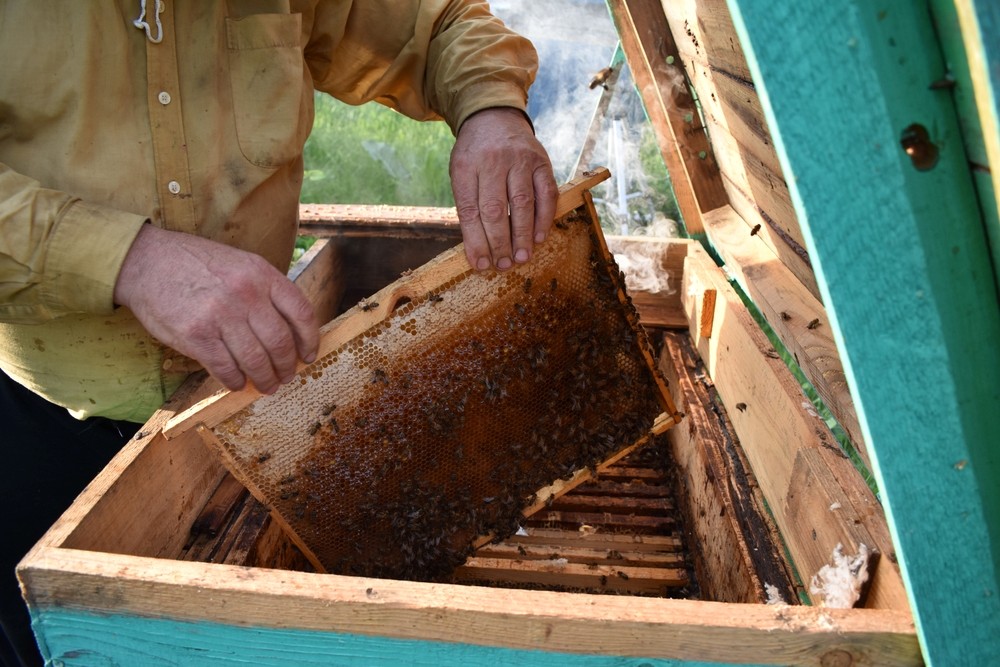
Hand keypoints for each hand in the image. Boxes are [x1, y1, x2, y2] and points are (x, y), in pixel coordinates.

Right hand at [114, 225, 318, 393]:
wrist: (147, 262)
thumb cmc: (196, 264)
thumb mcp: (241, 264)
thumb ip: (265, 290)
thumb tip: (290, 328)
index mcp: (262, 275)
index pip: (301, 312)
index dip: (310, 339)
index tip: (308, 355)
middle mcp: (246, 294)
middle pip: (280, 342)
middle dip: (287, 366)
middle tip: (286, 376)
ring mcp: (221, 316)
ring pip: (256, 360)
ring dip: (265, 379)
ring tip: (266, 385)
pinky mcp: (197, 336)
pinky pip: (226, 369)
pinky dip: (236, 381)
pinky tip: (237, 382)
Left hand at [450, 107, 557, 270]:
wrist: (494, 117)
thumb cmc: (475, 155)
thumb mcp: (461, 173)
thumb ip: (469, 206)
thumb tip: (479, 249)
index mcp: (466, 166)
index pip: (470, 210)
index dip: (475, 241)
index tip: (481, 264)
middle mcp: (492, 160)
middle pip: (495, 209)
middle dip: (499, 243)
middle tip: (504, 265)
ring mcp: (520, 159)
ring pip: (522, 204)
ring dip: (523, 236)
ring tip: (522, 258)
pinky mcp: (542, 161)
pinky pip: (546, 194)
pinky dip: (544, 218)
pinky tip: (539, 238)